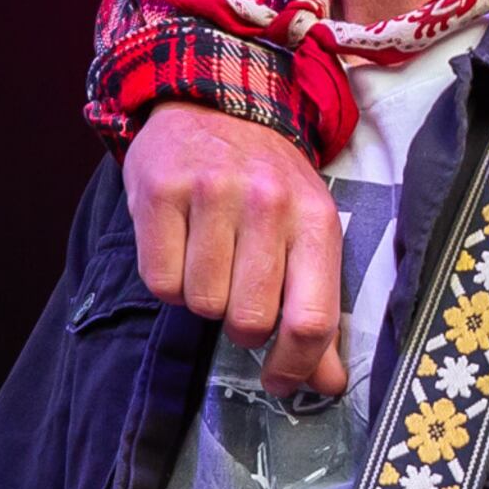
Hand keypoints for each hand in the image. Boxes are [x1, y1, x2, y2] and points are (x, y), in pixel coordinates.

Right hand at [127, 104, 346, 398]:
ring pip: (202, 305)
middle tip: (239, 296)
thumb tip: (328, 386)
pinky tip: (180, 248)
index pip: (312, 319)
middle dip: (243, 328)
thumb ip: (317, 311)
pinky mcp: (160, 191)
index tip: (279, 383)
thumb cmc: (267, 182)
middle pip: (251, 321)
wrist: (216, 102)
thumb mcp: (307, 234)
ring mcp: (211, 193)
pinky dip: (168, 281)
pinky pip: (160, 281)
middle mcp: (267, 203)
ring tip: (210, 260)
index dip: (295, 367)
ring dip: (203, 299)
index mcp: (314, 219)